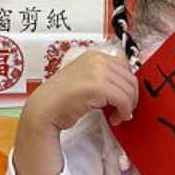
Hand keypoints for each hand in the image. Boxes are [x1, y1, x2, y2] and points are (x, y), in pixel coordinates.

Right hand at [12, 52, 138, 174]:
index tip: (123, 97)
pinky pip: (123, 100)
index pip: (125, 66)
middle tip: (124, 111)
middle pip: (130, 78)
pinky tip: (116, 119)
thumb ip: (103, 75)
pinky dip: (123, 112)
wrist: (44, 109)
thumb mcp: (85, 78)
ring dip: (127, 107)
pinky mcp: (98, 87)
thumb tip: (127, 85)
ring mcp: (98, 71)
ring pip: (129, 90)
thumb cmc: (62, 99)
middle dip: (130, 97)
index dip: (127, 84)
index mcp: (94, 54)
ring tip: (118, 116)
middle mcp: (97, 59)